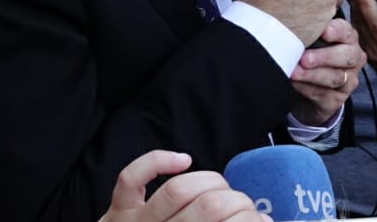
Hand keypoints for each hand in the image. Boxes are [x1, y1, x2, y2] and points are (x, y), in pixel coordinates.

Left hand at [101, 151, 261, 221]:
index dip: (251, 219)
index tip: (259, 220)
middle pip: (209, 206)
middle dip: (236, 201)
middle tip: (242, 208)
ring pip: (178, 189)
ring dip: (209, 182)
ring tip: (220, 190)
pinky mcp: (118, 211)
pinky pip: (132, 178)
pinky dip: (158, 161)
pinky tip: (183, 160)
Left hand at [290, 17, 364, 124]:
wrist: (306, 90)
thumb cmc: (309, 55)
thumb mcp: (312, 37)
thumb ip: (315, 20)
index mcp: (349, 39)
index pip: (347, 32)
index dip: (337, 31)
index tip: (323, 31)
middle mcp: (353, 59)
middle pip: (347, 56)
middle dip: (325, 57)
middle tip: (304, 58)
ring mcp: (347, 81)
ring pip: (335, 78)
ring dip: (313, 75)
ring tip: (294, 72)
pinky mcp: (336, 100)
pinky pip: (323, 95)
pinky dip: (306, 89)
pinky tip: (294, 84)